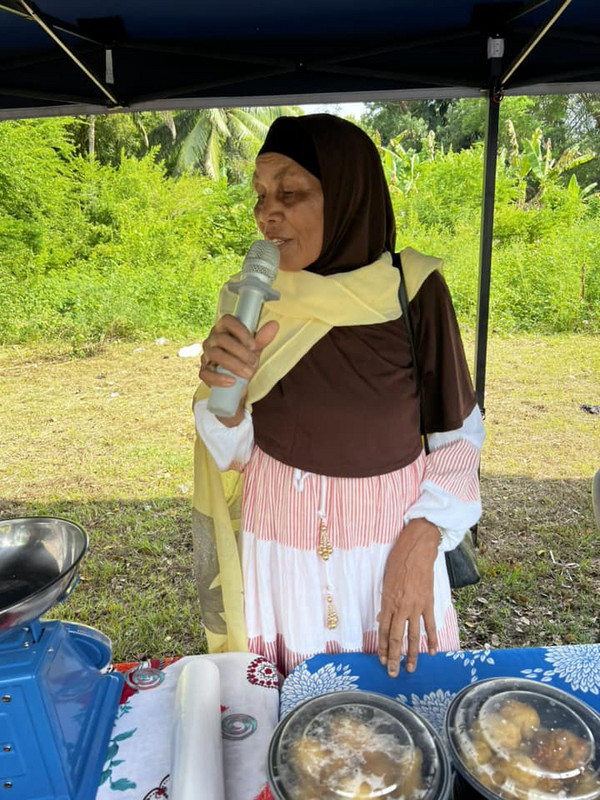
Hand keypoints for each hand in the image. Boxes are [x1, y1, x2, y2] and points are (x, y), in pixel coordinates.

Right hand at [199, 315, 278, 424]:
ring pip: (215, 355)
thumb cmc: (244, 358)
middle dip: (240, 352)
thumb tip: (274, 325)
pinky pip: (206, 373)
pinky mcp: (204, 371)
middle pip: (221, 339)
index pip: (227, 320)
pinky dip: (219, 378)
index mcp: (224, 329)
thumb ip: (262, 338)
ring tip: (248, 374)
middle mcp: (212, 339)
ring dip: (234, 364)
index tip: (253, 345)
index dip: (240, 331)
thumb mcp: (254, 349)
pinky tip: (232, 381)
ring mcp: (206, 355)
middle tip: (254, 362)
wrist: (237, 380)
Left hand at [378, 519, 439, 676]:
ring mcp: (416, 607)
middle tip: (393, 673)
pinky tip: (432, 652)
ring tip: (410, 669)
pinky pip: (430, 625)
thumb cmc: (398, 563)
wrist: (417, 551)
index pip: (384, 631)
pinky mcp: (429, 603)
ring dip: (412, 654)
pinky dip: (432, 639)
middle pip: (397, 638)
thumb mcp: (385, 582)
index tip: (382, 660)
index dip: (383, 647)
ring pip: (414, 636)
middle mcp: (402, 608)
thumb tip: (382, 619)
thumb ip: (384, 603)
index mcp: (388, 602)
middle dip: (394, 658)